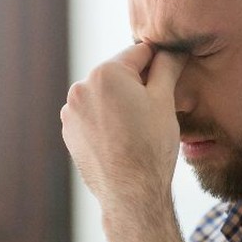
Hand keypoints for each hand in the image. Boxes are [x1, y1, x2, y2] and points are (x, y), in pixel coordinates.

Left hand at [61, 43, 184, 205]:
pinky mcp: (69, 132)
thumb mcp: (165, 100)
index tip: (170, 76)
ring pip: (104, 96)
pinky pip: (92, 116)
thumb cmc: (151, 146)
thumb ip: (167, 66)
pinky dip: (106, 120)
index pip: (139, 53)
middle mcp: (80, 87)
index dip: (159, 63)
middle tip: (154, 110)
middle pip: (118, 75)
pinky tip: (121, 138)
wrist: (131, 193)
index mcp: (105, 73)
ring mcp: (70, 111)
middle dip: (136, 85)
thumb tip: (173, 48)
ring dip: (119, 102)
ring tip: (137, 128)